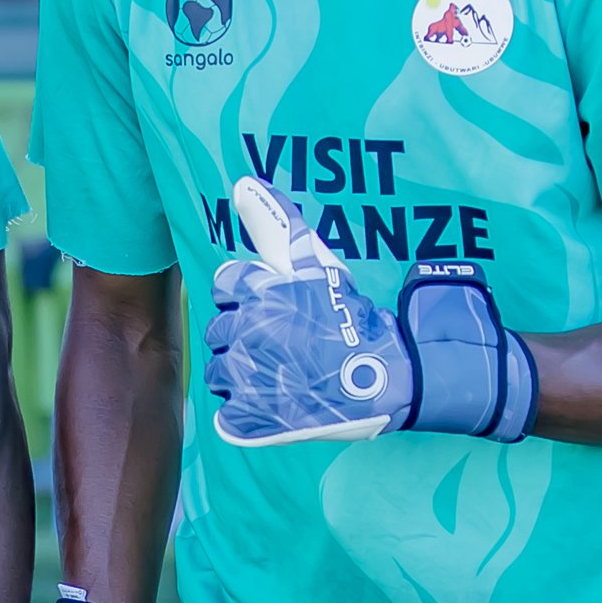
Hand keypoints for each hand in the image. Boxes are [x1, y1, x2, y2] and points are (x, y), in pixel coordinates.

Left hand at [204, 178, 535, 447]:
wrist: (383, 375)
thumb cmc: (350, 316)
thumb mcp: (315, 263)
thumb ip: (277, 223)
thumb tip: (241, 183)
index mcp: (252, 294)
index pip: (223, 288)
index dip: (248, 299)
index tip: (276, 311)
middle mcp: (242, 334)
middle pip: (218, 333)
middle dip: (244, 337)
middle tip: (284, 345)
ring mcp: (244, 379)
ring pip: (219, 373)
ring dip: (243, 375)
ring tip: (282, 375)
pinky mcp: (249, 419)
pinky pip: (226, 415)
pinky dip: (246, 413)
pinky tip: (277, 403)